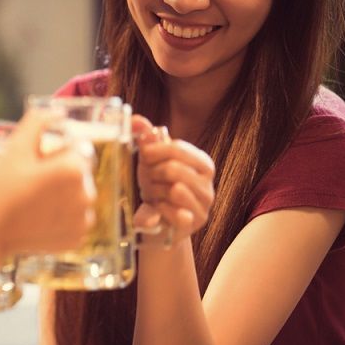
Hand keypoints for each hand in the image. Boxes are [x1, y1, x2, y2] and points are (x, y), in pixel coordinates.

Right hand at [0, 110, 95, 257]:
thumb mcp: (13, 148)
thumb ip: (38, 122)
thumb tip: (58, 112)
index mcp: (74, 169)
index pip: (75, 148)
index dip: (53, 152)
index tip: (32, 163)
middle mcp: (86, 196)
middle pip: (78, 172)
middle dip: (58, 172)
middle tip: (28, 183)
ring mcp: (82, 221)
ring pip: (76, 195)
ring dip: (60, 194)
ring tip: (31, 201)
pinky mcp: (75, 239)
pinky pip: (73, 219)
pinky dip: (59, 217)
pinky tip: (37, 217)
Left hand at [132, 116, 214, 243]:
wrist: (157, 223)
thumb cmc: (156, 188)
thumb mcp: (151, 163)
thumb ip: (146, 139)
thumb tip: (136, 120)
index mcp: (202, 163)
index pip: (178, 148)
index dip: (154, 150)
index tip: (143, 155)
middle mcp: (208, 184)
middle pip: (174, 168)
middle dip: (153, 174)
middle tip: (148, 179)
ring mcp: (204, 206)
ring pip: (175, 189)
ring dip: (155, 191)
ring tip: (153, 194)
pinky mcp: (194, 224)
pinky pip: (174, 211)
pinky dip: (159, 209)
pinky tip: (157, 208)